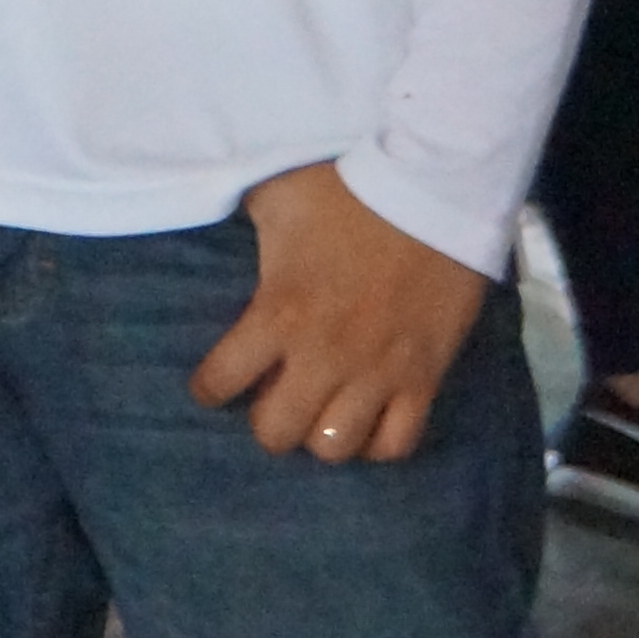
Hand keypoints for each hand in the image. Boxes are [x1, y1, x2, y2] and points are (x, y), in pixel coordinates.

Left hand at [189, 160, 488, 461]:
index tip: (213, 385)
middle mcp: (322, 356)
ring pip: (335, 447)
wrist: (432, 190)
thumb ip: (240, 220)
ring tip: (319, 413)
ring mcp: (377, 373)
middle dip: (267, 422)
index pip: (221, 381)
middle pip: (277, 431)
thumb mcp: (272, 196)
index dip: (210, 388)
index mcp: (277, 314)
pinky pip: (398, 443)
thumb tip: (207, 203)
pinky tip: (367, 423)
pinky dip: (377, 443)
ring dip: (319, 435)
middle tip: (273, 400)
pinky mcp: (425, 378)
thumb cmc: (344, 190)